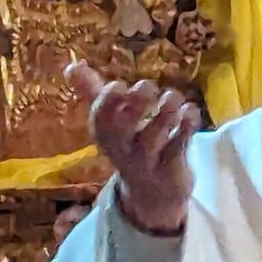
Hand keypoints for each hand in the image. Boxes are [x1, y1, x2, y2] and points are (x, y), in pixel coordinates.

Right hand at [63, 58, 196, 236]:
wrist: (153, 194)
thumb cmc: (130, 147)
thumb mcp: (110, 122)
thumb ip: (92, 92)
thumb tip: (71, 66)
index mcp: (105, 135)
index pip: (100, 119)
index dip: (107, 100)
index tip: (119, 85)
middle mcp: (123, 149)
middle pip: (123, 129)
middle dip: (136, 103)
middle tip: (148, 86)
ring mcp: (148, 161)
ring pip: (154, 136)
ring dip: (166, 111)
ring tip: (173, 97)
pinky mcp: (172, 168)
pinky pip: (180, 144)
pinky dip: (187, 123)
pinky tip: (190, 110)